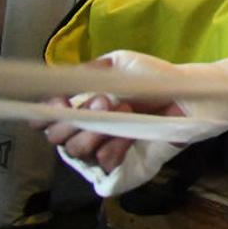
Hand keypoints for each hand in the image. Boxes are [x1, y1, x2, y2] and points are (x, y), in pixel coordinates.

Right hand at [31, 56, 184, 172]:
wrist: (183, 94)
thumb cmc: (151, 78)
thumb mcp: (119, 64)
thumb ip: (89, 71)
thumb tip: (62, 76)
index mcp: (76, 106)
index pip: (44, 118)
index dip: (45, 113)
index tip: (61, 102)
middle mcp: (82, 130)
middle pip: (56, 137)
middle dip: (75, 119)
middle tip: (104, 101)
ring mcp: (99, 148)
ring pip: (77, 150)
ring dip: (97, 130)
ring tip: (124, 110)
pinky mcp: (119, 164)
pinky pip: (103, 162)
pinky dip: (115, 146)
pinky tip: (131, 134)